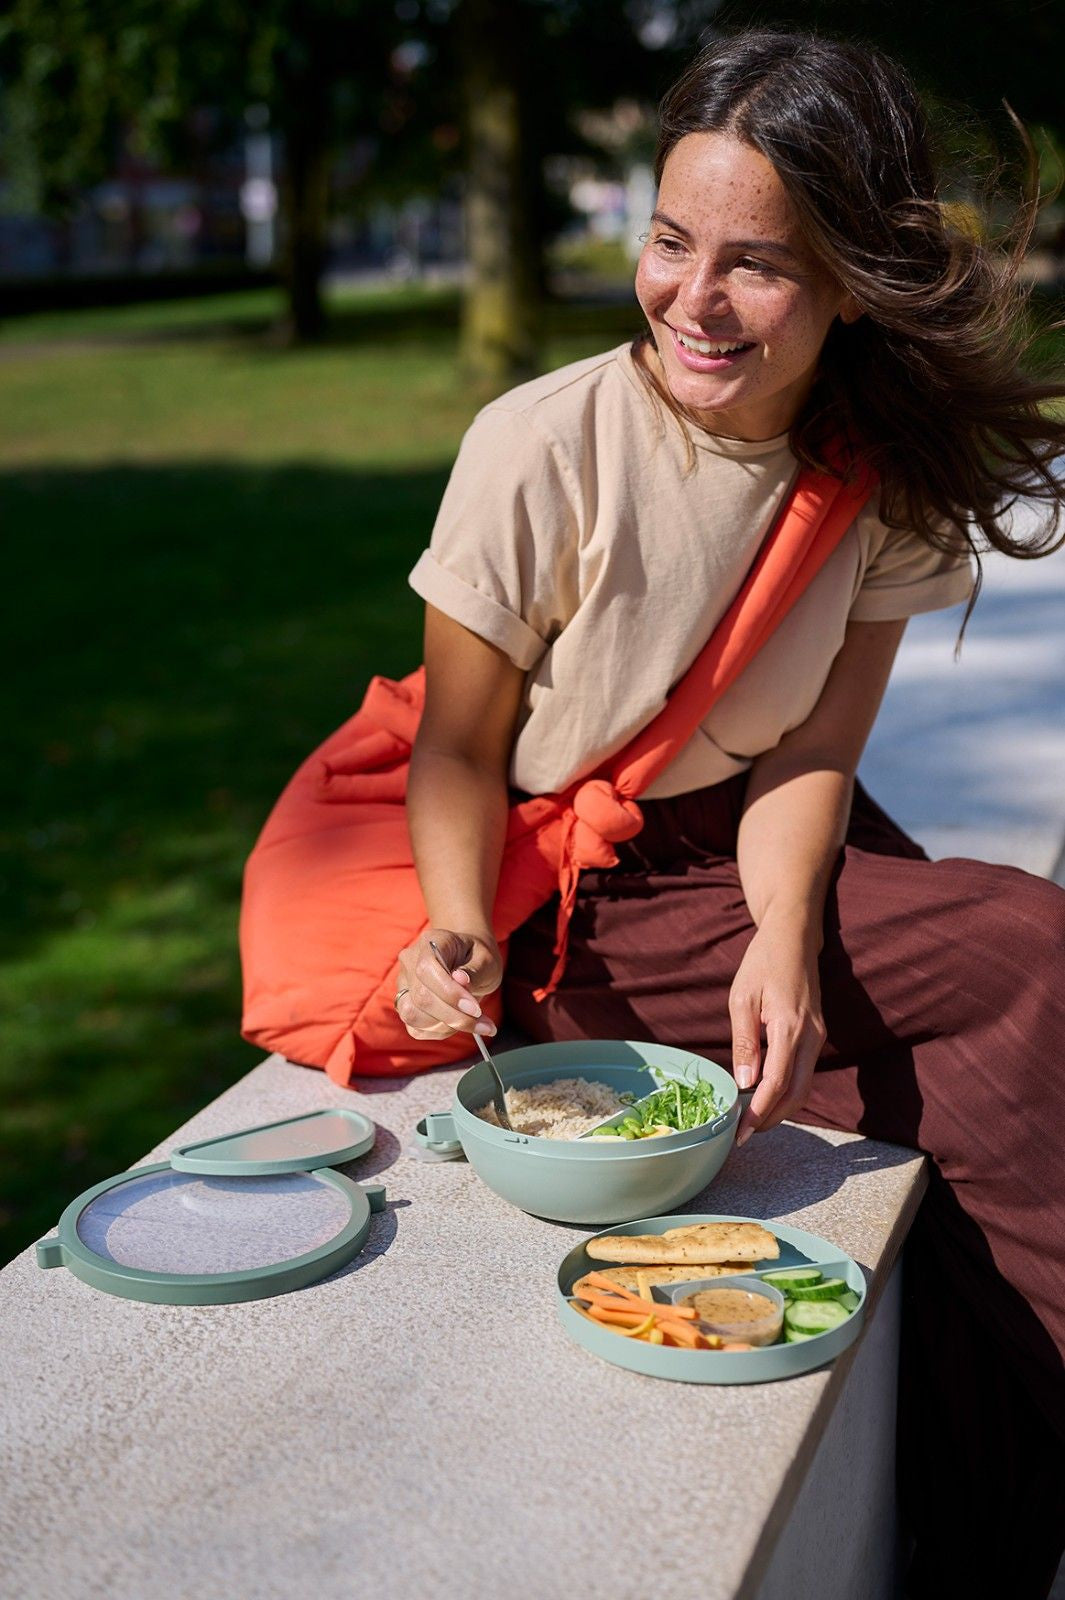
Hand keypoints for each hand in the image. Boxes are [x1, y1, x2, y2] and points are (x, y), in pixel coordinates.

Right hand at [395, 927, 501, 1040]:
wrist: (469, 960)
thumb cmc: (478, 958)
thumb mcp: (487, 960)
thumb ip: (475, 970)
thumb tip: (461, 981)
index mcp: (430, 942)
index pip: (427, 970)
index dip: (450, 994)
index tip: (476, 1009)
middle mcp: (410, 961)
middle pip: (421, 997)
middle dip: (454, 1016)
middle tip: (484, 1023)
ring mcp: (404, 984)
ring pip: (413, 1015)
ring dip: (447, 1026)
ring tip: (473, 1022)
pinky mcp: (404, 1004)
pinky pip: (415, 1027)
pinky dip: (440, 1031)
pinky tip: (458, 1023)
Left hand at [728, 916, 826, 1145]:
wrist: (795, 938)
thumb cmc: (763, 963)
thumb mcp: (742, 998)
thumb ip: (744, 1042)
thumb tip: (745, 1084)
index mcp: (790, 1026)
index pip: (777, 1083)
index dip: (759, 1112)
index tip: (740, 1131)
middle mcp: (811, 1036)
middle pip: (797, 1093)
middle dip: (771, 1118)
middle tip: (744, 1134)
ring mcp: (818, 1036)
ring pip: (804, 1086)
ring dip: (780, 1108)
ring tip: (752, 1121)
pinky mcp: (817, 1035)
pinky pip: (804, 1072)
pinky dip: (787, 1091)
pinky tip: (764, 1096)